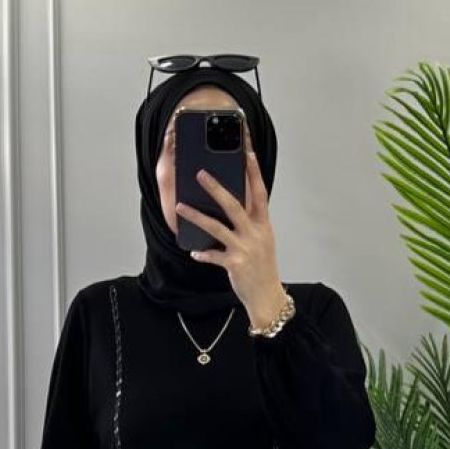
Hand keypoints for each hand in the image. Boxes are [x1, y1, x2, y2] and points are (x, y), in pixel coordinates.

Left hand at [175, 140, 286, 325]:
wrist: (268, 296)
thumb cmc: (263, 267)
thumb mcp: (262, 240)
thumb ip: (251, 222)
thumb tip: (231, 204)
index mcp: (264, 225)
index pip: (259, 192)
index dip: (254, 172)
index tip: (248, 152)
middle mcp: (255, 233)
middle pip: (234, 204)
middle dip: (216, 188)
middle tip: (200, 173)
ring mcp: (244, 248)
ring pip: (217, 227)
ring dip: (197, 216)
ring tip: (181, 207)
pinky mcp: (234, 264)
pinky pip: (213, 255)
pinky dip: (203, 253)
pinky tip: (194, 251)